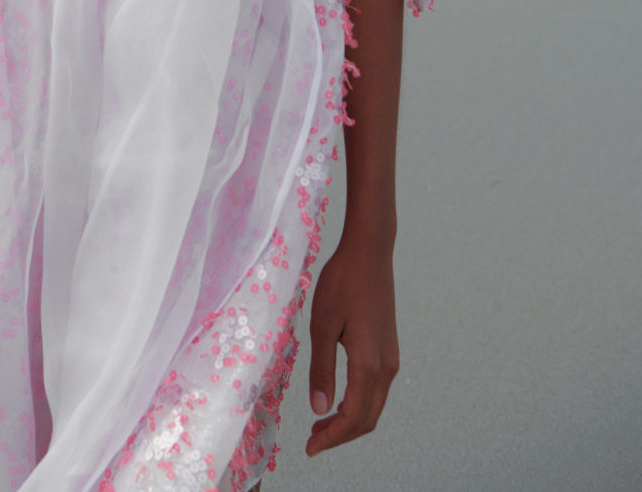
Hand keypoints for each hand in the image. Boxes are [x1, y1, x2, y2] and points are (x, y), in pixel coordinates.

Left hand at [305, 236, 399, 456]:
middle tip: (311, 441)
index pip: (353, 417)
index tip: (310, 449)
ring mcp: (391, 358)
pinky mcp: (389, 349)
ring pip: (373, 406)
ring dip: (349, 421)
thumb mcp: (322, 324)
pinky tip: (337, 400)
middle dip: (340, 435)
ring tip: (320, 425)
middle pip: (367, 419)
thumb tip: (319, 410)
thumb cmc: (341, 282)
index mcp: (368, 364)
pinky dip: (358, 405)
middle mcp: (386, 367)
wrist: (369, 252)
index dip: (332, 439)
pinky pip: (376, 390)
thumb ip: (321, 369)